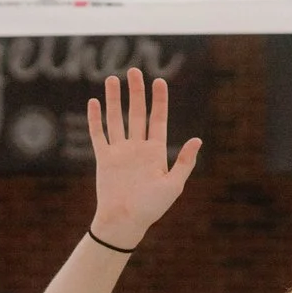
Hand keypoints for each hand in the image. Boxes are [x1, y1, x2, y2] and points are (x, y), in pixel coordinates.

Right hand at [87, 68, 200, 248]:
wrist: (126, 221)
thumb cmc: (152, 207)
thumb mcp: (174, 185)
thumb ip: (184, 162)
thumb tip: (197, 140)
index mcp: (156, 152)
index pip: (158, 120)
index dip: (159, 100)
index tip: (159, 81)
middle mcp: (138, 148)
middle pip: (137, 113)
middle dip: (136, 92)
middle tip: (134, 71)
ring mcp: (120, 152)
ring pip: (116, 119)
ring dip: (113, 99)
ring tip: (112, 79)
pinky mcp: (103, 158)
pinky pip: (98, 134)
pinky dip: (95, 119)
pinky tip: (93, 102)